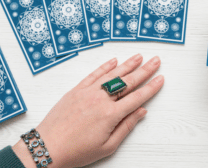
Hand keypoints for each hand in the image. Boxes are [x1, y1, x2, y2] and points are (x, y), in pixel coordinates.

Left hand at [13, 54, 163, 166]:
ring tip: (139, 57)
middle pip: (128, 81)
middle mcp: (101, 99)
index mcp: (110, 115)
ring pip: (113, 74)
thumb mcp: (107, 146)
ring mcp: (89, 91)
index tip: (160, 79)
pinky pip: (94, 74)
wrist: (48, 146)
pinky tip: (114, 60)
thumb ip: (126, 126)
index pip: (137, 97)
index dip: (151, 87)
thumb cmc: (77, 150)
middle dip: (145, 70)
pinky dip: (105, 66)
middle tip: (155, 61)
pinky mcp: (78, 88)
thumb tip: (141, 112)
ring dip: (128, 64)